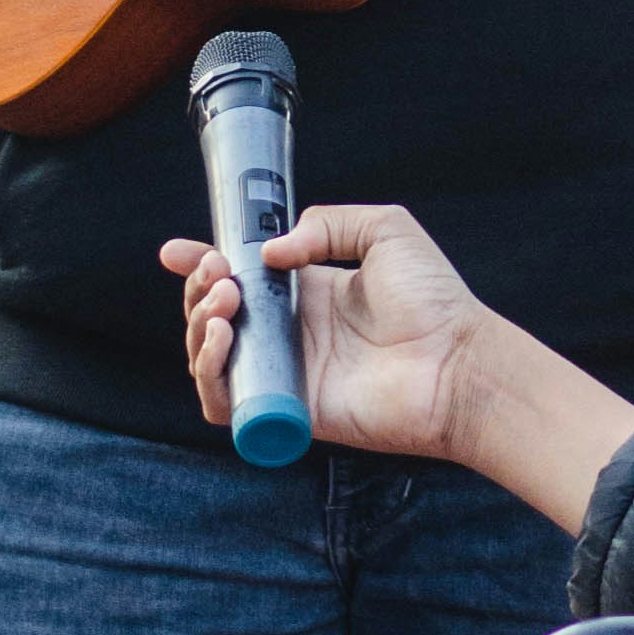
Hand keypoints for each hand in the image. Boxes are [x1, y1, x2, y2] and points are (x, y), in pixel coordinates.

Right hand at [159, 204, 633, 530]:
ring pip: (211, 358)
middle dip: (200, 290)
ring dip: (200, 326)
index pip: (240, 278)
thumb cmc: (434, 299)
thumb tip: (270, 253)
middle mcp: (293, 334)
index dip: (202, 265)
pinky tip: (226, 339)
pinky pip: (226, 403)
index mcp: (310, 293)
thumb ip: (327, 223)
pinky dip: (210, 372)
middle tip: (218, 274)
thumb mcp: (384, 230)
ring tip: (227, 302)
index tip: (177, 251)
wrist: (456, 361)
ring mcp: (288, 374)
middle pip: (216, 316)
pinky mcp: (288, 411)